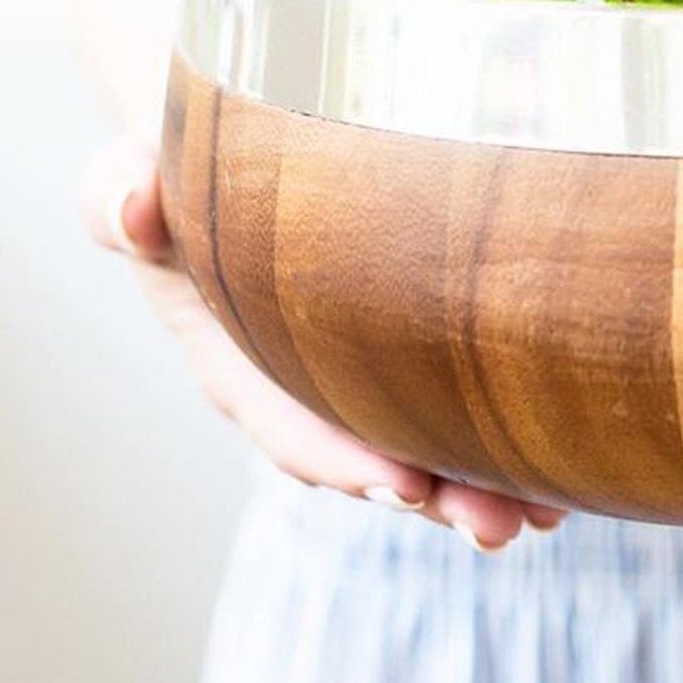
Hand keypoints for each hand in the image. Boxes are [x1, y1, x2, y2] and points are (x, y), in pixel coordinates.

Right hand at [83, 142, 567, 549]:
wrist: (235, 158)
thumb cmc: (178, 175)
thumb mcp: (132, 179)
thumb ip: (118, 197)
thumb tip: (131, 209)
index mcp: (235, 365)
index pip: (289, 424)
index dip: (342, 457)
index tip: (403, 481)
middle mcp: (301, 393)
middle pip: (370, 458)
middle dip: (433, 495)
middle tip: (496, 525)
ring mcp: (357, 386)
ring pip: (424, 452)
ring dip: (481, 491)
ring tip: (543, 517)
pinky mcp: (408, 365)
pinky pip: (455, 419)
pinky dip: (507, 451)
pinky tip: (564, 480)